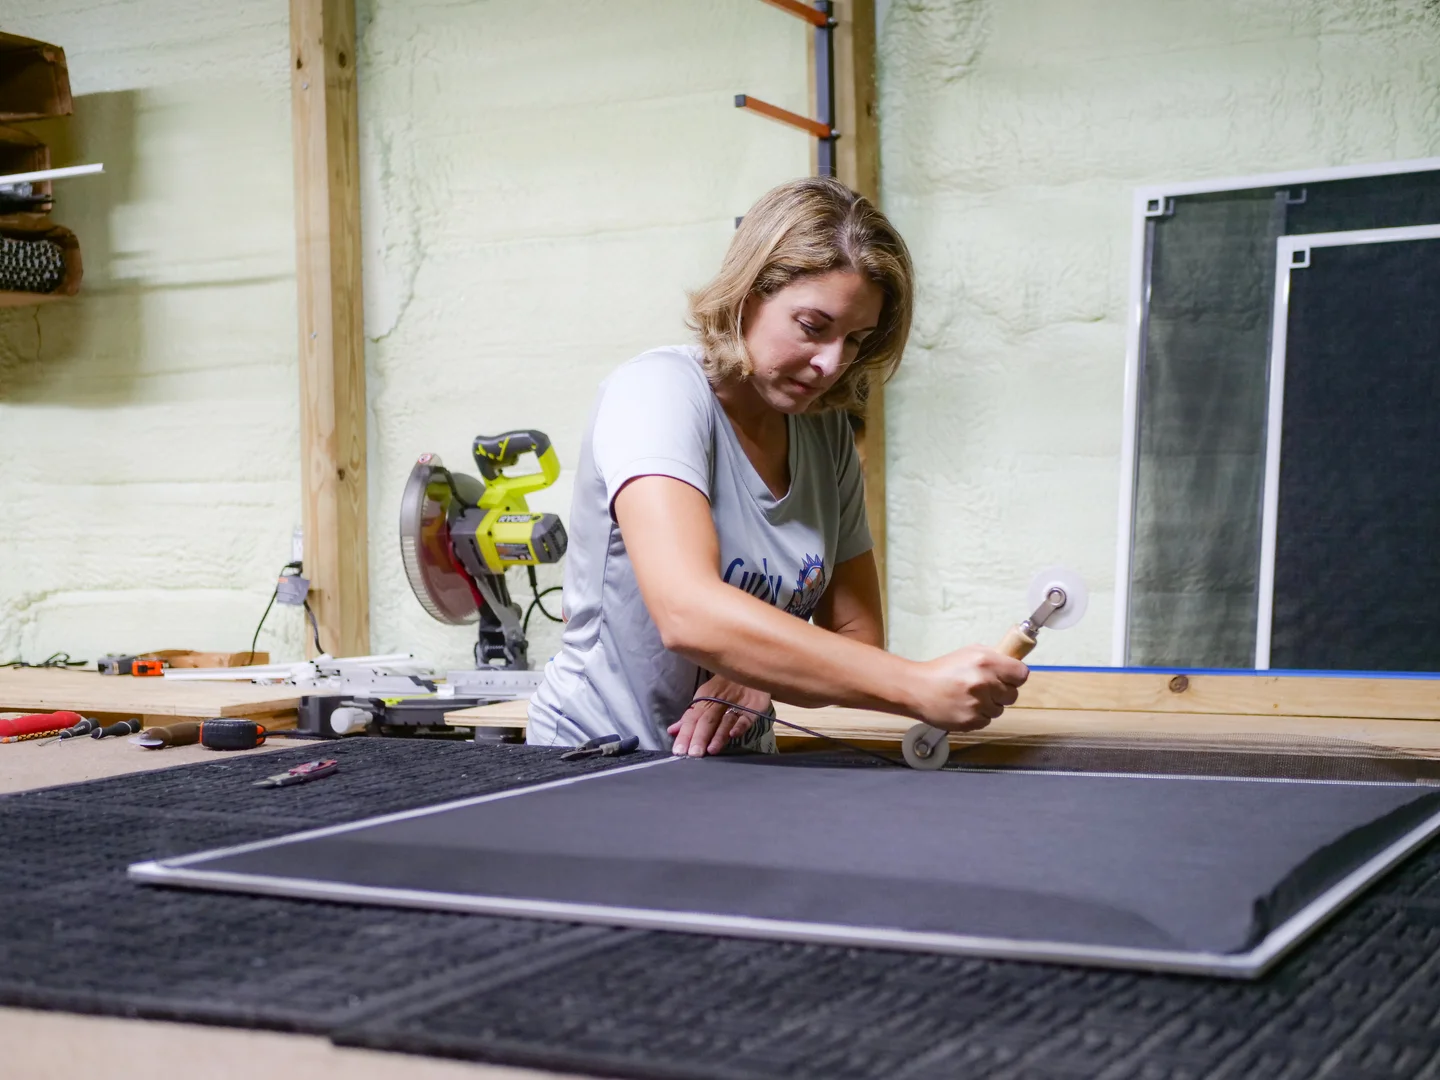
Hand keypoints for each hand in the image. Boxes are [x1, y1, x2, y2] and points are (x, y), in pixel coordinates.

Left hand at [668, 674, 772, 756]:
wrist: (748, 667)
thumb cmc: (722, 687)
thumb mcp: (704, 698)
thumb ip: (689, 717)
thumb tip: (671, 731)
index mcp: (703, 700)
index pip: (691, 719)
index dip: (685, 735)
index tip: (678, 752)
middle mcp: (718, 703)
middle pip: (707, 721)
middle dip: (699, 737)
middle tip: (694, 754)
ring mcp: (736, 705)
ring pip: (725, 721)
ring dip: (718, 735)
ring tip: (711, 750)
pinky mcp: (753, 707)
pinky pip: (746, 717)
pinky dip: (740, 725)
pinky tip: (734, 734)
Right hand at [912, 645, 1028, 731]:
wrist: (917, 689)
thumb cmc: (942, 670)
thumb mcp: (969, 653)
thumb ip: (994, 657)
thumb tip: (1014, 661)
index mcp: (986, 662)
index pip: (1021, 674)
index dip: (1015, 676)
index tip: (1008, 677)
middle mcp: (984, 682)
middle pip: (1013, 694)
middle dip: (1002, 692)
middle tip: (985, 688)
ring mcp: (978, 704)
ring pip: (1000, 709)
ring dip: (989, 705)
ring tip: (970, 697)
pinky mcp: (971, 721)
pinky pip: (987, 721)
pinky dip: (978, 716)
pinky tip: (964, 707)